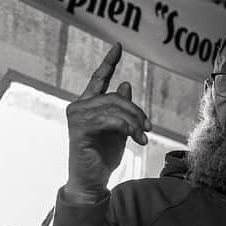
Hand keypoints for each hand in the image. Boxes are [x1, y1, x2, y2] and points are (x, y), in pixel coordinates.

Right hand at [64, 43, 149, 202]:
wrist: (91, 180)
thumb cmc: (102, 156)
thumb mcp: (118, 129)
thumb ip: (121, 108)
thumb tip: (125, 84)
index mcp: (88, 104)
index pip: (99, 78)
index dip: (109, 61)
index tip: (118, 45)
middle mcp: (79, 106)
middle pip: (115, 96)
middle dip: (136, 111)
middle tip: (149, 127)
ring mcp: (76, 116)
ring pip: (115, 107)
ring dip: (134, 122)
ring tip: (143, 137)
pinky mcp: (79, 128)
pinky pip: (110, 120)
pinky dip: (127, 128)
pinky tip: (136, 139)